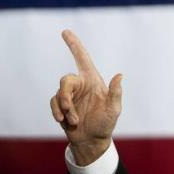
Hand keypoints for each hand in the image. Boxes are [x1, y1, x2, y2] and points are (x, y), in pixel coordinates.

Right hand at [50, 29, 122, 165]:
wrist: (92, 141)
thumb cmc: (105, 123)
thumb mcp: (113, 109)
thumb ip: (115, 93)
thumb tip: (120, 75)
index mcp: (92, 79)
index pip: (82, 57)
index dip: (74, 44)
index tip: (65, 31)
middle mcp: (80, 84)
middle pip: (65, 80)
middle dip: (65, 96)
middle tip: (68, 111)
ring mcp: (70, 95)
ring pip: (58, 93)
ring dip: (64, 109)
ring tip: (73, 121)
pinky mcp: (61, 105)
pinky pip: (53, 103)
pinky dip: (57, 112)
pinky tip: (64, 121)